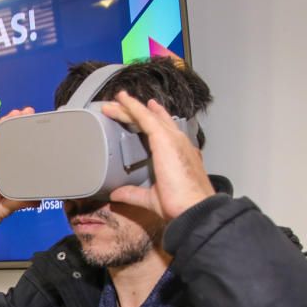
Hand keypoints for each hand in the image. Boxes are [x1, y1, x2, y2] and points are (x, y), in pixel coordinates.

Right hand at [0, 109, 37, 246]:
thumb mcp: (5, 209)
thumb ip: (19, 202)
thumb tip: (38, 199)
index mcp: (3, 172)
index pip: (15, 150)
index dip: (24, 138)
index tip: (37, 127)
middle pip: (4, 139)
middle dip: (14, 125)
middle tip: (28, 112)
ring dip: (1, 124)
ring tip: (13, 114)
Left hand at [100, 93, 214, 220]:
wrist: (193, 207)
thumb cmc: (180, 204)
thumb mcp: (151, 197)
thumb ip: (133, 193)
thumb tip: (116, 194)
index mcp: (179, 154)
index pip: (166, 130)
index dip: (157, 117)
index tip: (149, 108)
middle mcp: (178, 142)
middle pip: (155, 120)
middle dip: (138, 110)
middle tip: (122, 102)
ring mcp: (173, 138)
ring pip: (147, 116)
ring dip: (130, 108)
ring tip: (114, 101)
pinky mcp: (165, 138)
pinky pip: (145, 117)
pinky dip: (133, 107)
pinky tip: (122, 99)